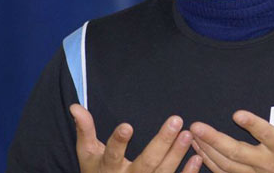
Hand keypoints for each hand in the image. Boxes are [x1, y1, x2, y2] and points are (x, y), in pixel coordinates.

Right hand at [70, 104, 202, 171]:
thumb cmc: (97, 172)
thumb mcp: (88, 154)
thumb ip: (85, 130)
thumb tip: (75, 106)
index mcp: (108, 168)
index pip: (112, 154)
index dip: (118, 142)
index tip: (127, 126)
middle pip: (146, 163)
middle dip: (162, 142)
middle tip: (176, 120)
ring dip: (177, 155)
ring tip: (188, 134)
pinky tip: (198, 157)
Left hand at [189, 79, 273, 172]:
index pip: (267, 134)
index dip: (252, 125)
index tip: (237, 113)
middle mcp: (268, 162)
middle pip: (238, 153)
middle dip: (215, 140)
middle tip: (197, 126)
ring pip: (227, 166)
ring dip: (208, 150)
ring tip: (192, 135)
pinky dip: (211, 164)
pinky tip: (198, 151)